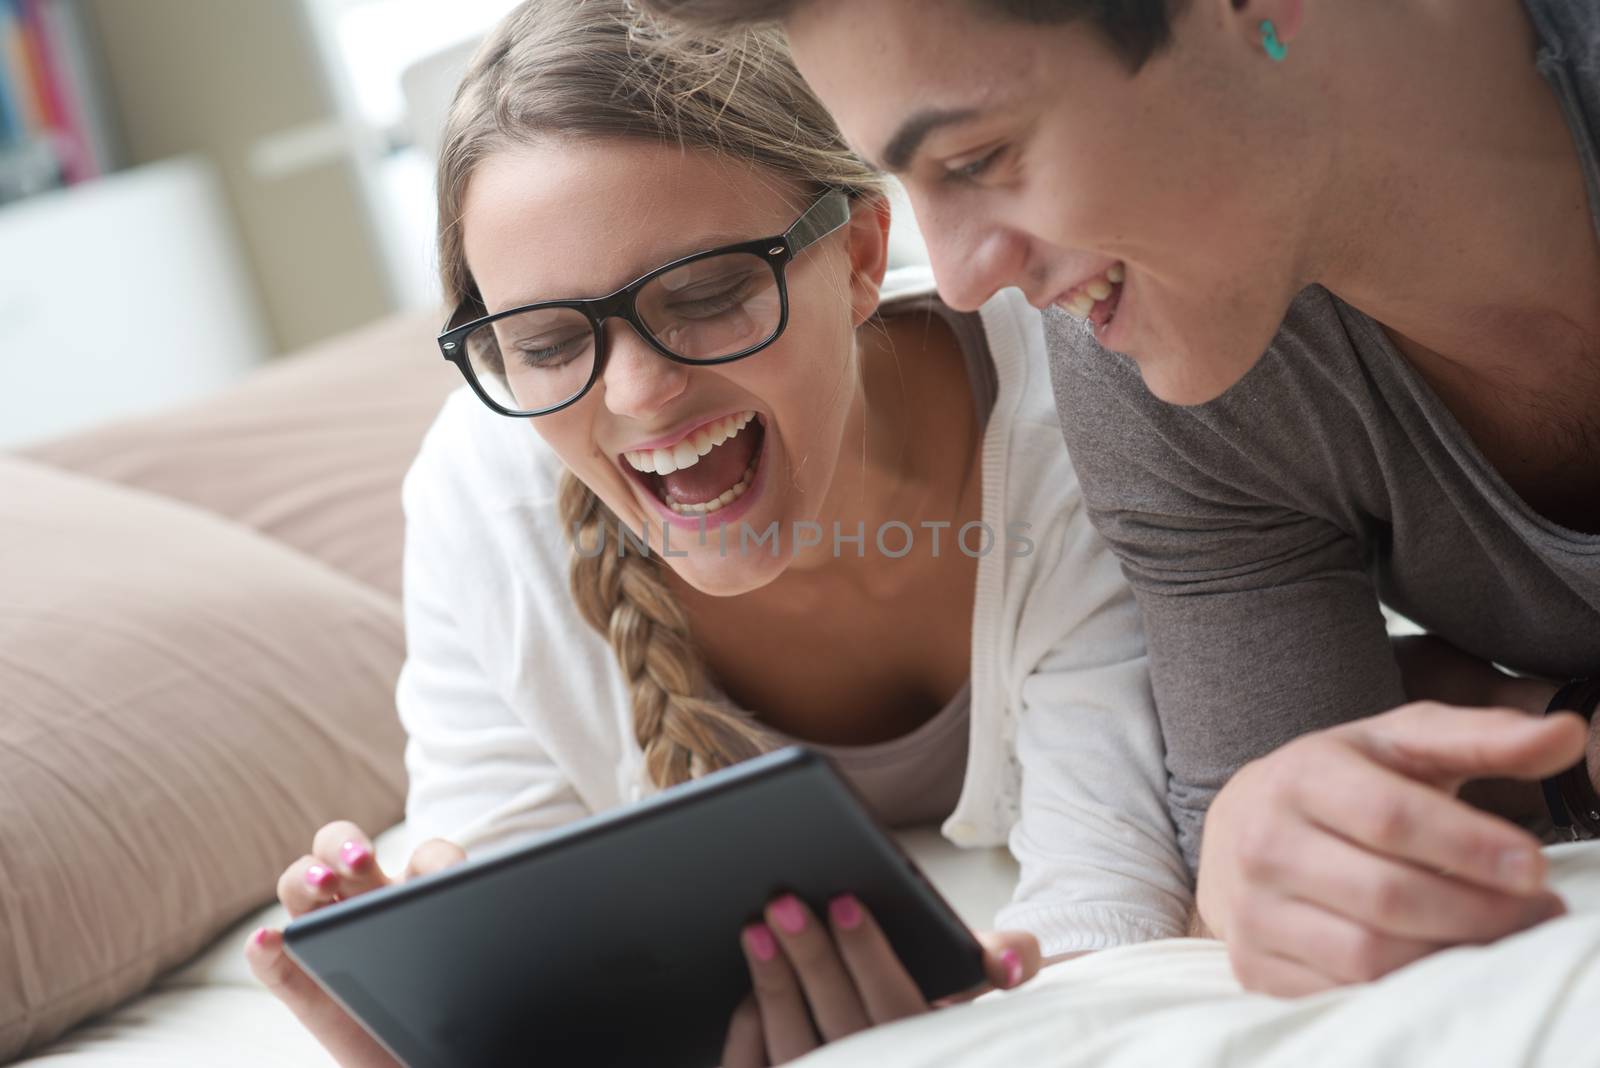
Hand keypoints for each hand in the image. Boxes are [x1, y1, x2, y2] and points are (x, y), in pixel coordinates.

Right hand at [244, 821, 466, 1067]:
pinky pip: (270, 960)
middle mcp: (365, 903)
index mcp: (415, 892)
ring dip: (304, 878)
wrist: (430, 1060)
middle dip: (345, 846)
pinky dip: (264, 948)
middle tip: (362, 860)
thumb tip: (474, 905)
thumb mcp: (470, 963)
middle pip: (338, 850)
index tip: (446, 878)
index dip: (433, 860)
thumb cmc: (452, 1009)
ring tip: (322, 885)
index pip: (422, 857)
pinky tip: (269, 938)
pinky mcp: (300, 986)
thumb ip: (472, 930)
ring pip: (299, 889)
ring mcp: (325, 939)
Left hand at [721, 893, 1038, 1066]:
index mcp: (931, 1051)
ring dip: (772, 985)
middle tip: (785, 902)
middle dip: (810, 958)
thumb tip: (1010, 963)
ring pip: (793, 1048)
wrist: (905, 1048)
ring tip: (757, 929)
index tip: (844, 902)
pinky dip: (749, 1029)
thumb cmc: (929, 999)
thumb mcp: (973, 974)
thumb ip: (1007, 956)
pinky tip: (747, 984)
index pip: (895, 1009)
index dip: (868, 956)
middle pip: (839, 1027)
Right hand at [1196, 702, 1584, 996]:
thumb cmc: (1339, 782)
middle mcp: (1265, 844)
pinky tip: (1444, 964)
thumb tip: (1569, 735)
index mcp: (1300, 777)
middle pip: (1387, 896)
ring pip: (1368, 957)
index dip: (1470, 846)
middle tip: (1541, 910)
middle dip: (1481, 912)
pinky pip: (1343, 995)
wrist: (1238, 828)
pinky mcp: (1256, 967)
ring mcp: (1254, 912)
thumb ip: (1484, 738)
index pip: (1389, 817)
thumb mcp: (1400, 744)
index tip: (1536, 866)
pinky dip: (1407, 990)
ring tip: (1503, 939)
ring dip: (1453, 957)